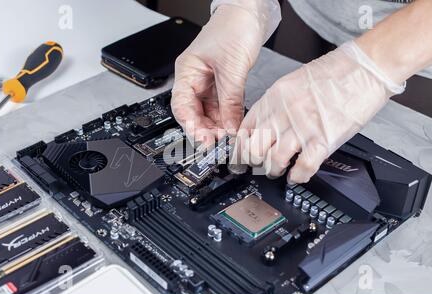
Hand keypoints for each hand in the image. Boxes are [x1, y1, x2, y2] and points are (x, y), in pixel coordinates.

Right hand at [171, 4, 267, 145]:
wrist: (249, 14)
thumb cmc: (233, 28)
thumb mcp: (232, 68)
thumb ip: (231, 100)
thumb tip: (231, 127)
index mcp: (187, 72)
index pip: (181, 106)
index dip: (191, 125)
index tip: (203, 139)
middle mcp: (195, 80)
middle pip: (194, 114)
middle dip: (205, 129)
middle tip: (219, 142)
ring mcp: (208, 84)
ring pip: (208, 113)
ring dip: (218, 127)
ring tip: (228, 137)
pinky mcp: (222, 85)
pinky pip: (222, 108)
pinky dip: (227, 118)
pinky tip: (234, 126)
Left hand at [236, 41, 404, 183]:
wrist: (366, 68)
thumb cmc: (335, 72)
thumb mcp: (293, 82)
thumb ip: (277, 104)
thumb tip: (266, 126)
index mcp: (274, 98)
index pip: (245, 129)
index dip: (240, 147)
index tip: (241, 155)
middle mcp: (284, 114)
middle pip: (255, 148)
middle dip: (254, 162)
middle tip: (258, 165)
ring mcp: (303, 128)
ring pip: (274, 161)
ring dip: (273, 171)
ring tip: (277, 171)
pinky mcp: (324, 140)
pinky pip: (303, 168)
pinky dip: (297, 177)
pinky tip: (297, 176)